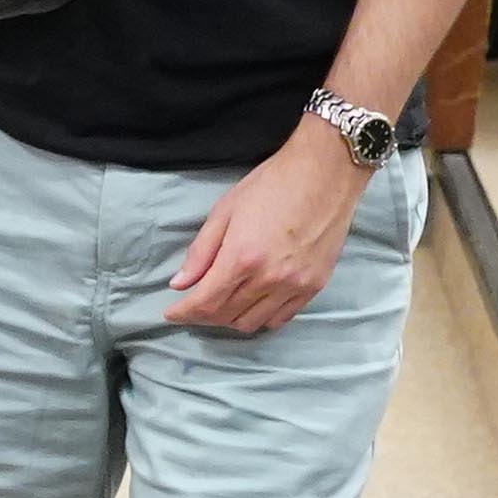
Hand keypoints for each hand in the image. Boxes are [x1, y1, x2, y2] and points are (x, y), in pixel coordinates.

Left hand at [167, 122, 362, 332]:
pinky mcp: (314, 286)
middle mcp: (269, 278)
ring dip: (230, 319)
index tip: (172, 313)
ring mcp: (295, 285)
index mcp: (241, 257)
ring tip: (222, 304)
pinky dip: (261, 318)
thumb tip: (179, 284)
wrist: (325, 174)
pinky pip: (281, 318)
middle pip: (226, 316)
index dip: (183, 313)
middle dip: (203, 316)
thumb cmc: (271, 185)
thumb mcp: (225, 211)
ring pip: (253, 323)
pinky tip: (251, 305)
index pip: (205, 303)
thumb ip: (201, 252)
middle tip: (193, 305)